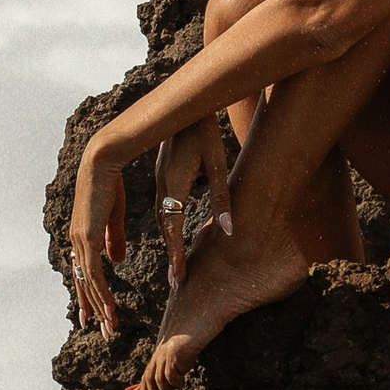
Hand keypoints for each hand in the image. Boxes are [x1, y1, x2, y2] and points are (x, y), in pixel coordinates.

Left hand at [68, 137, 130, 333]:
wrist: (102, 162)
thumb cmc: (110, 183)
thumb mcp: (115, 216)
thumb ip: (114, 239)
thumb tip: (116, 261)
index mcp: (83, 237)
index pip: (84, 273)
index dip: (89, 296)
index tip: (95, 315)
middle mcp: (77, 242)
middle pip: (84, 284)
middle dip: (94, 310)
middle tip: (102, 332)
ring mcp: (80, 242)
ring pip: (89, 283)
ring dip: (100, 307)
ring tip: (109, 327)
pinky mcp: (88, 238)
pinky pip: (94, 273)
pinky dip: (102, 293)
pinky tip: (109, 308)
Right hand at [152, 115, 233, 291]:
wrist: (187, 106)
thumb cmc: (206, 131)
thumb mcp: (218, 162)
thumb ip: (221, 197)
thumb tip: (230, 230)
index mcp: (174, 181)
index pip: (173, 226)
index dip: (176, 253)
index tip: (179, 277)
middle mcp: (163, 183)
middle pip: (164, 227)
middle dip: (171, 254)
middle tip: (178, 283)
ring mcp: (160, 178)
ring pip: (162, 218)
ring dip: (168, 242)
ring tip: (177, 268)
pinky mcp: (163, 174)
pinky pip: (162, 208)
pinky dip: (166, 227)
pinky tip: (172, 237)